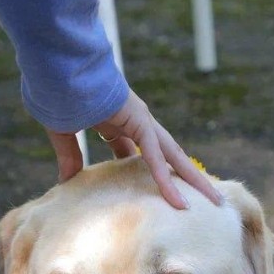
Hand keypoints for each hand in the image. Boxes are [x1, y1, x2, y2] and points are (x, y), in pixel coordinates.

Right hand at [44, 88, 221, 208]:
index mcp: (121, 123)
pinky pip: (155, 157)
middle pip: (170, 157)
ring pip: (174, 157)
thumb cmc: (59, 94)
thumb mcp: (64, 133)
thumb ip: (69, 156)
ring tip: (215, 203)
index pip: (147, 154)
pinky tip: (178, 201)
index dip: (158, 174)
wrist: (58, 70)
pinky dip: (165, 180)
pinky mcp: (138, 121)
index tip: (165, 195)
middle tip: (208, 199)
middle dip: (188, 177)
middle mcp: (138, 122)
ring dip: (194, 181)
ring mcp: (142, 121)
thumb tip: (66, 181)